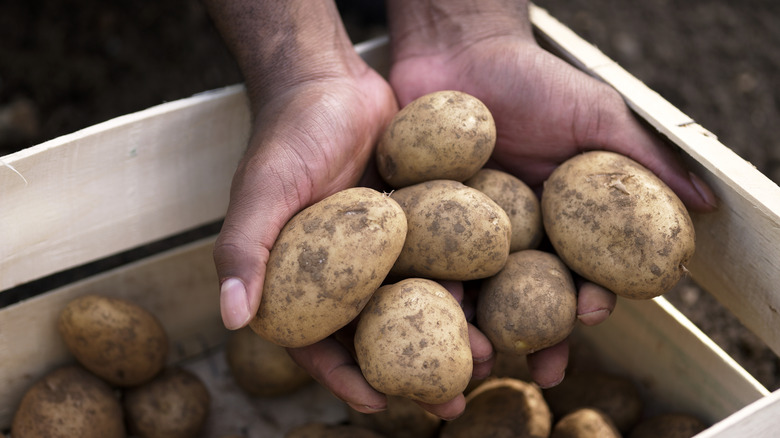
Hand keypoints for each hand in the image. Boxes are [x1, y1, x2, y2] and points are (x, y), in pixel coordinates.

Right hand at [206, 0, 490, 418]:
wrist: (333, 81)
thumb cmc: (288, 134)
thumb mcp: (261, 189)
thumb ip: (243, 249)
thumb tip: (231, 319)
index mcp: (296, 279)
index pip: (316, 344)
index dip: (344, 378)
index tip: (380, 404)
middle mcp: (340, 273)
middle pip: (376, 336)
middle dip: (411, 373)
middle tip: (450, 401)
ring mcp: (380, 252)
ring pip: (414, 306)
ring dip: (447, 336)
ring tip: (486, 358)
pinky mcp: (413, 225)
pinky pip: (438, 262)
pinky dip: (463, 285)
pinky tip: (494, 302)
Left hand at [386, 0, 715, 387]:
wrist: (460, 49)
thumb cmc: (534, 79)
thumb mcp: (596, 115)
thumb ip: (643, 159)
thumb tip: (704, 206)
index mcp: (560, 221)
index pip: (581, 271)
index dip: (590, 297)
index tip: (594, 311)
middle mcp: (514, 235)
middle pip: (529, 298)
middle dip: (539, 336)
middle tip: (543, 368)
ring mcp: (464, 233)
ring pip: (477, 290)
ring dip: (483, 326)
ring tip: (482, 352)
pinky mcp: (421, 222)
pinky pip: (425, 260)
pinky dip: (430, 287)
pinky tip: (434, 308)